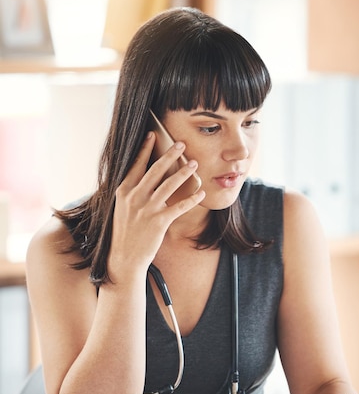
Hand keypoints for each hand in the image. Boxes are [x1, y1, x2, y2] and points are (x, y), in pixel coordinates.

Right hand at [107, 132, 204, 282]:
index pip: (136, 164)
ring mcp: (147, 209)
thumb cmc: (124, 233)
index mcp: (124, 191)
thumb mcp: (122, 208)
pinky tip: (201, 193)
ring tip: (194, 163)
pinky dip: (192, 199)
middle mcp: (135, 197)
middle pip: (155, 170)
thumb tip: (144, 178)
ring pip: (169, 185)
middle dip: (170, 154)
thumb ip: (132, 192)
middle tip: (181, 144)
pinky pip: (179, 206)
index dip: (146, 149)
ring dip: (184, 172)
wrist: (123, 257)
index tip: (153, 135)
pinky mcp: (159, 222)